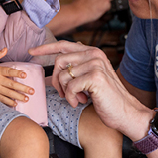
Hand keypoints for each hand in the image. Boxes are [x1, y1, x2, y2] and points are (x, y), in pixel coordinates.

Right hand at [0, 48, 35, 106]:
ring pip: (7, 93)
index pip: (8, 71)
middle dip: (22, 88)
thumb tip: (6, 48)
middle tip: (32, 91)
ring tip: (27, 99)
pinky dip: (8, 102)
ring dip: (18, 96)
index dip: (17, 73)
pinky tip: (15, 104)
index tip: (25, 75)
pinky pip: (0, 99)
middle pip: (11, 84)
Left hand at [29, 40, 150, 138]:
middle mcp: (94, 54)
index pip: (64, 45)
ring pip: (63, 75)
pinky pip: (69, 87)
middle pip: (59, 61)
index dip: (45, 48)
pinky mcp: (95, 77)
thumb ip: (77, 70)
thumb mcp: (90, 80)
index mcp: (92, 52)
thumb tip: (54, 69)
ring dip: (65, 92)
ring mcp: (95, 64)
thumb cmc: (107, 99)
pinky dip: (70, 98)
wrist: (125, 112)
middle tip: (64, 93)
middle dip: (56, 80)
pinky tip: (80, 102)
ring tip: (77, 98)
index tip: (31, 51)